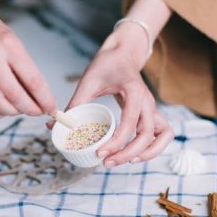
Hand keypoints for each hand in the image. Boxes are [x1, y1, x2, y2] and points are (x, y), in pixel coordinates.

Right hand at [0, 0, 56, 117]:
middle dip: (29, 109)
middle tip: (37, 112)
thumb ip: (23, 68)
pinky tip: (1, 110)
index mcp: (8, 45)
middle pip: (13, 95)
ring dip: (11, 112)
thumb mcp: (13, 42)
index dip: (44, 99)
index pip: (32, 80)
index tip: (51, 108)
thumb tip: (37, 97)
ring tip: (18, 110)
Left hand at [65, 24, 173, 166]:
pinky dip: (154, 147)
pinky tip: (135, 155)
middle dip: (127, 153)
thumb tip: (53, 125)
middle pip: (147, 135)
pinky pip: (163, 134)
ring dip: (146, 153)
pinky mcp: (152, 113)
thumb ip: (74, 104)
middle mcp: (147, 101)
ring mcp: (152, 108)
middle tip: (106, 162)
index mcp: (134, 92)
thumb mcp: (88, 82)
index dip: (116, 142)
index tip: (99, 153)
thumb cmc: (106, 65)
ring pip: (162, 136)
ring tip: (123, 161)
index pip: (130, 123)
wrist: (122, 54)